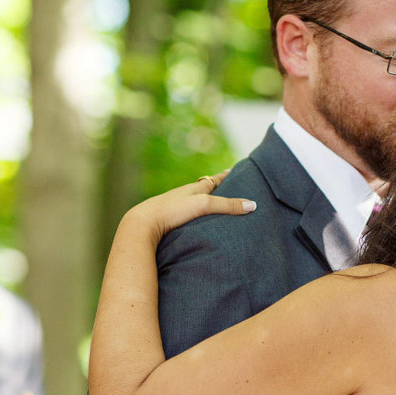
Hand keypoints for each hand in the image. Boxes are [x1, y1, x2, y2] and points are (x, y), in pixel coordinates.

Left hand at [128, 170, 250, 244]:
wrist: (142, 224)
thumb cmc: (172, 211)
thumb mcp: (203, 205)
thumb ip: (227, 206)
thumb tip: (253, 206)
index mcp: (193, 189)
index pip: (214, 180)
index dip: (224, 176)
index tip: (233, 170)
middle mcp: (183, 196)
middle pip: (202, 190)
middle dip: (214, 189)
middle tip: (225, 186)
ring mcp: (173, 208)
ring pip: (191, 203)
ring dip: (201, 204)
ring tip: (210, 206)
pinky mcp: (165, 222)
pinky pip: (182, 217)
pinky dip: (190, 217)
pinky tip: (189, 223)